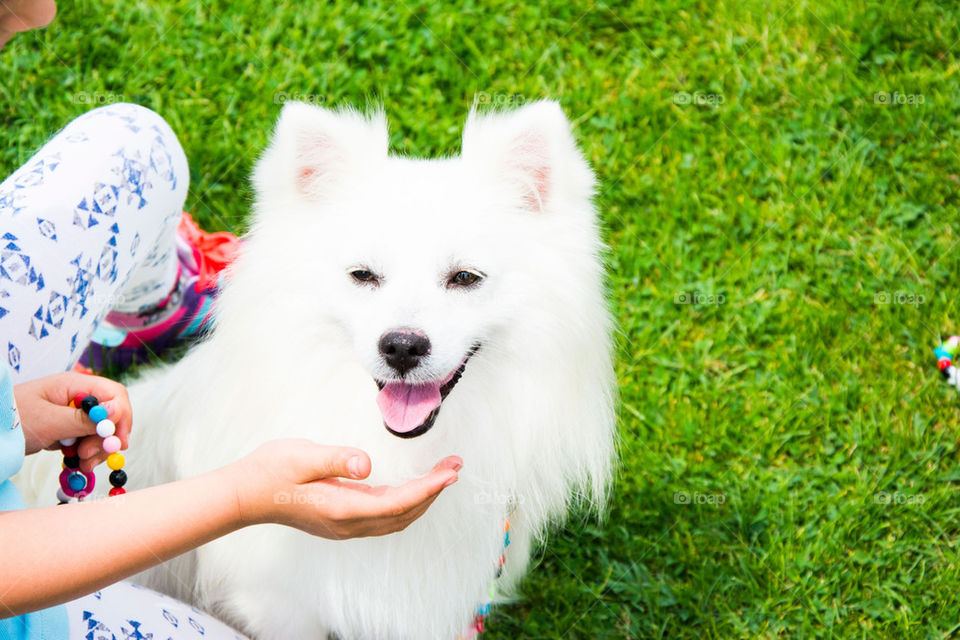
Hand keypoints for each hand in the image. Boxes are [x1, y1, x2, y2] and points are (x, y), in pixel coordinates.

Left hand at [14, 372, 131, 469]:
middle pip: (111, 415)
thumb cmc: (13, 421)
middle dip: (107, 438)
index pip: (114, 394)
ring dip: (98, 450)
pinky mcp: (68, 429)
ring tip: (82, 464)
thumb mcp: (49, 421)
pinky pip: (89, 440)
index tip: (117, 441)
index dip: (121, 416)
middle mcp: (78, 397)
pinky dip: (87, 453)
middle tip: (90, 456)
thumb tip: (116, 413)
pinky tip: (76, 461)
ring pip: (102, 431)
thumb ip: (84, 419)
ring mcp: (74, 414)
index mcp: (74, 385)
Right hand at [230, 439, 460, 538]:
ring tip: (441, 475)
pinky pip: (383, 516)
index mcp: (342, 509)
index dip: (428, 489)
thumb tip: (364, 465)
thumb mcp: (301, 457)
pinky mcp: (340, 521)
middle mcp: (348, 524)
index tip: (450, 473)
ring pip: (395, 519)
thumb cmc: (271, 471)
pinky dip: (405, 503)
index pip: (398, 502)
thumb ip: (335, 460)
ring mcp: (344, 526)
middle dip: (433, 492)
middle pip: (404, 514)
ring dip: (422, 499)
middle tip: (455, 467)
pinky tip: (411, 488)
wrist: (245, 495)